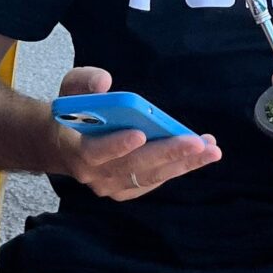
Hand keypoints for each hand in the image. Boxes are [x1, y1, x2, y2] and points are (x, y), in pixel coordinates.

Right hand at [48, 67, 219, 202]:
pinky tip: (200, 155)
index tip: (139, 133)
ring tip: (210, 149)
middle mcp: (93, 175)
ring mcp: (110, 186)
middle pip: (133, 167)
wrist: (61, 144)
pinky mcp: (126, 190)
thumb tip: (105, 82)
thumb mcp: (70, 88)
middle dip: (167, 153)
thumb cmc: (71, 111)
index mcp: (75, 149)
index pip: (94, 152)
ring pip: (149, 177)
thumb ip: (85, 82)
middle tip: (197, 142)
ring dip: (182, 163)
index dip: (116, 145)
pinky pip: (155, 181)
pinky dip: (178, 168)